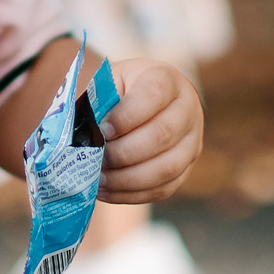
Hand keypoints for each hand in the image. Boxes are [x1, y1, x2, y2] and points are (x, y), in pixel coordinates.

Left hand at [97, 58, 203, 204]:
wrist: (144, 100)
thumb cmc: (120, 91)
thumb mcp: (110, 83)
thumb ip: (99, 104)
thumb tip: (82, 137)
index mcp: (167, 80)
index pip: (153, 96)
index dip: (126, 116)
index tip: (102, 130)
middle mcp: (188, 109)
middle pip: (162, 135)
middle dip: (123, 153)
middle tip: (96, 159)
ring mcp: (192, 141)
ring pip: (166, 168)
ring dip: (127, 179)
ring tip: (99, 180)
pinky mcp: (186, 168)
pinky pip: (163, 188)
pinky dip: (132, 194)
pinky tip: (108, 191)